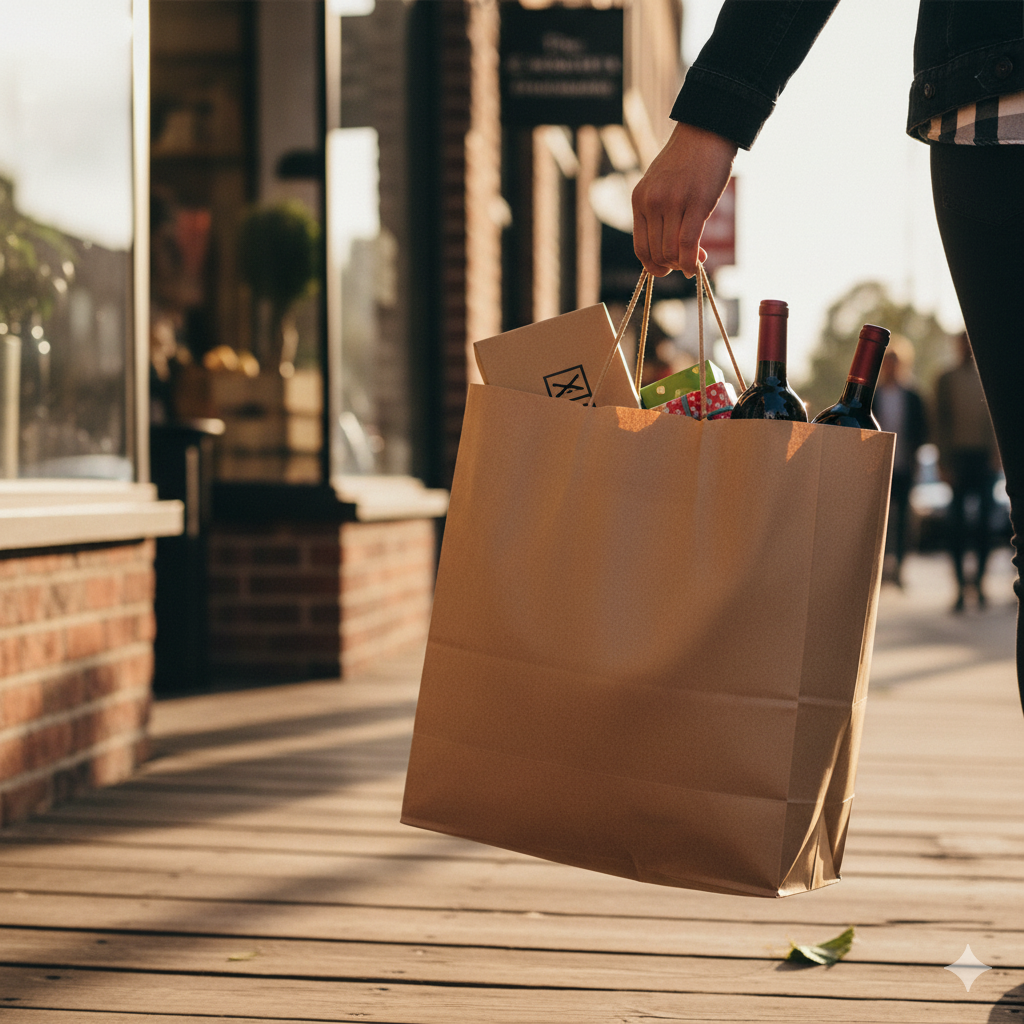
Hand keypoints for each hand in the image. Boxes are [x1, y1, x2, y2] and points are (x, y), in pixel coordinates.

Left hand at [632, 122, 737, 277]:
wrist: (707, 132)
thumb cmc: (686, 163)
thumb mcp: (660, 186)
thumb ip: (659, 215)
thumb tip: (671, 253)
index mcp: (639, 200)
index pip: (641, 248)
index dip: (653, 265)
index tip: (667, 269)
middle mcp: (652, 203)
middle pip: (656, 253)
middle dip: (672, 266)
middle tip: (686, 264)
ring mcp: (673, 203)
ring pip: (671, 252)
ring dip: (683, 264)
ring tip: (695, 260)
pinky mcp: (696, 204)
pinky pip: (688, 245)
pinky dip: (692, 262)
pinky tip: (697, 267)